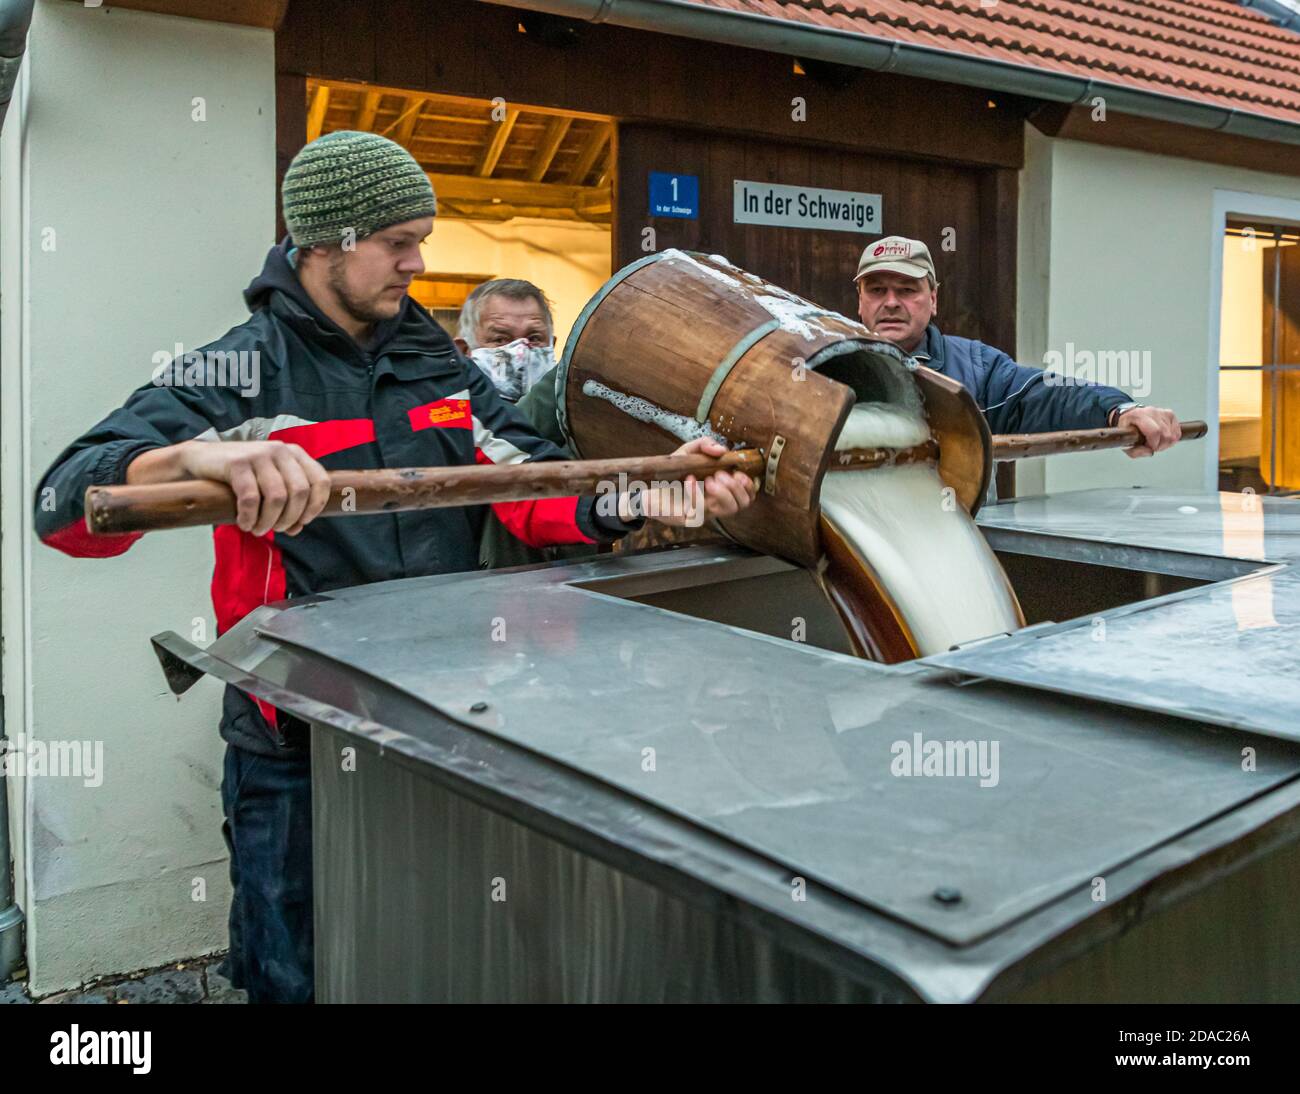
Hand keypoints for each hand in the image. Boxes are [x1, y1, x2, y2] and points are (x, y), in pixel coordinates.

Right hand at [177, 440, 330, 535]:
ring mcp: (259, 454)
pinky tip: (244, 524)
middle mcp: (280, 450)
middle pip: (300, 492)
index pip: (321, 481)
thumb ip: (288, 501)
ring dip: (269, 521)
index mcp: (295, 454)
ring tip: (258, 530)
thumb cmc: (241, 477)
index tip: (302, 522)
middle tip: (276, 529)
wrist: (201, 460)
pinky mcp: (237, 463)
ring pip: (277, 497)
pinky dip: (249, 517)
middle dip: (290, 518)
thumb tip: (297, 528)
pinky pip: (251, 498)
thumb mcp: (270, 482)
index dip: (315, 506)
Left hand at [647, 437, 757, 527]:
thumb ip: (704, 445)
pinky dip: (697, 492)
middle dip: (735, 487)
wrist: (646, 488)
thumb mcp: (688, 452)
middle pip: (741, 504)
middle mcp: (715, 503)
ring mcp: (704, 513)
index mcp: (719, 489)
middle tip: (719, 475)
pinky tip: (689, 480)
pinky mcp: (690, 519)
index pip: (746, 494)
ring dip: (723, 492)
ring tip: (709, 479)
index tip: (739, 474)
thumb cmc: (670, 473)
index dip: (749, 485)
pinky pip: (700, 510)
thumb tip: (722, 450)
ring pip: (728, 509)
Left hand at [1117, 407, 1180, 457]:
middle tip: (1153, 446)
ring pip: (1173, 435)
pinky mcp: (1170, 414)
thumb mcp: (1125, 443)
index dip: (1154, 444)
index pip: (1155, 431)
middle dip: (1160, 446)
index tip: (1150, 447)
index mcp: (1138, 416)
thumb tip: (1150, 452)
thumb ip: (1135, 452)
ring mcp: (1162, 412)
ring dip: (1166, 443)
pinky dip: (1171, 439)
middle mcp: (1151, 412)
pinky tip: (1163, 438)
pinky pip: (1177, 432)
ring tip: (1156, 442)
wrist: (1131, 417)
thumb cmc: (1128, 429)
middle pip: (1166, 434)